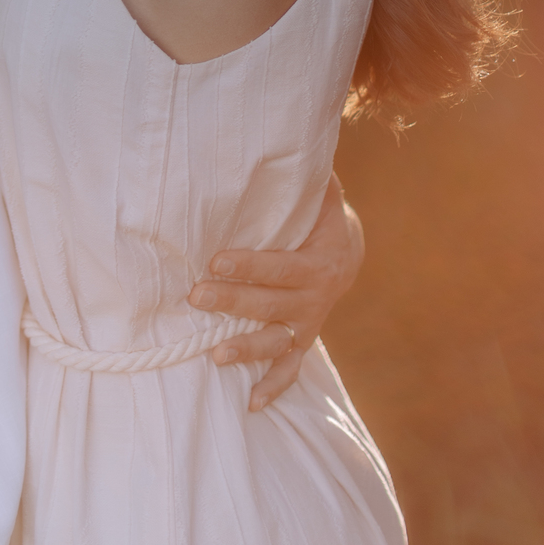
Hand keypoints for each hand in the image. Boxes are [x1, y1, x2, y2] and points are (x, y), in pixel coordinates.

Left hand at [188, 174, 363, 411]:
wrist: (347, 252)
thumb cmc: (317, 214)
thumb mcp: (320, 193)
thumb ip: (304, 176)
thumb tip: (286, 139)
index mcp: (318, 262)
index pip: (279, 265)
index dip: (249, 264)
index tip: (216, 259)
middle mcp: (315, 298)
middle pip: (270, 304)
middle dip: (233, 302)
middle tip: (196, 297)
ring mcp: (308, 324)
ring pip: (275, 342)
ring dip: (246, 350)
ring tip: (215, 355)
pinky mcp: (301, 341)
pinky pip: (289, 369)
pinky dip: (273, 387)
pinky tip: (250, 405)